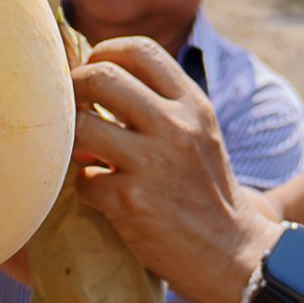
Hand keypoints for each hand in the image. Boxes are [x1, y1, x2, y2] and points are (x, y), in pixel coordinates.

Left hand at [71, 37, 281, 302]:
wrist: (233, 252)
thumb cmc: (206, 190)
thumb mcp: (199, 133)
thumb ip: (162, 105)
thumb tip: (98, 79)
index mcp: (192, 104)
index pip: (139, 51)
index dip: (104, 52)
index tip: (93, 70)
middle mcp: (176, 126)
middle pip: (101, 76)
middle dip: (74, 87)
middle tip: (71, 107)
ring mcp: (154, 163)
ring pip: (81, 124)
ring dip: (70, 139)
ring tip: (80, 151)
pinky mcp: (133, 201)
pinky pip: (83, 179)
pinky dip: (84, 186)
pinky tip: (99, 194)